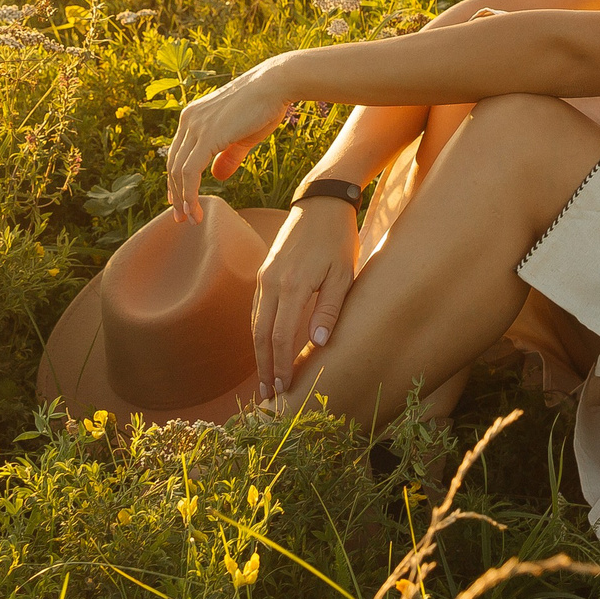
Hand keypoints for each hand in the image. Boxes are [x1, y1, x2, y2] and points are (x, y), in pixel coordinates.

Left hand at [164, 57, 295, 219]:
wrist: (276, 84)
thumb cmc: (264, 106)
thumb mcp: (242, 136)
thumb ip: (228, 156)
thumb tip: (218, 177)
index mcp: (193, 117)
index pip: (178, 154)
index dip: (177, 181)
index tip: (181, 202)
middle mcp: (188, 120)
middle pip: (173, 165)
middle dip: (176, 194)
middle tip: (183, 217)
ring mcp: (195, 127)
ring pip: (178, 171)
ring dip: (183, 199)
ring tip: (191, 218)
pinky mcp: (207, 136)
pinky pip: (190, 171)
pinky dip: (189, 193)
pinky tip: (196, 208)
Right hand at [253, 198, 359, 399]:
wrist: (320, 202)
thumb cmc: (338, 238)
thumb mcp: (344, 272)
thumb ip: (330, 307)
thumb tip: (318, 342)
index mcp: (292, 285)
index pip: (279, 337)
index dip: (280, 366)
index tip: (283, 389)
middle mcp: (271, 283)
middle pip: (260, 336)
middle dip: (264, 368)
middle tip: (268, 396)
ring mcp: (264, 277)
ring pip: (255, 324)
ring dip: (259, 354)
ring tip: (266, 379)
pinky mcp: (265, 272)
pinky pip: (257, 309)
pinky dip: (259, 333)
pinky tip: (265, 347)